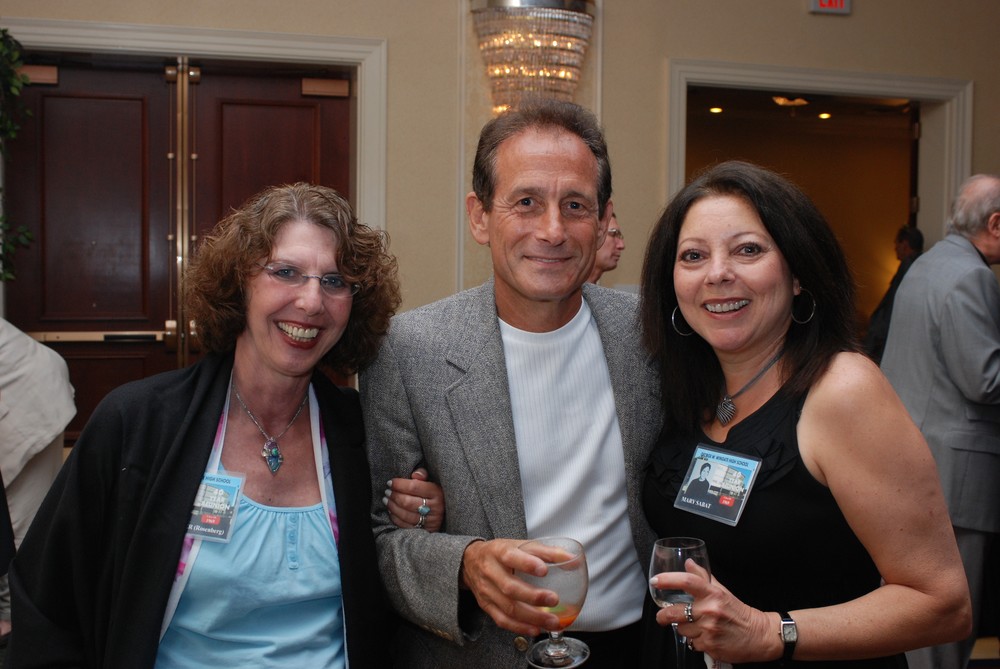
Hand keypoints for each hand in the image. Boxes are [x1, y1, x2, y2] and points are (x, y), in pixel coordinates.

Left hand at [384, 468, 443, 531]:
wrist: (445, 512)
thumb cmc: (433, 494)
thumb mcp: (432, 481)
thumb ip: (423, 474)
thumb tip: (415, 474)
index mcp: (437, 492)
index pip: (413, 487)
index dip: (399, 484)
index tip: (390, 482)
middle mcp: (436, 507)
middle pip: (408, 502)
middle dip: (394, 496)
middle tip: (387, 492)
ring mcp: (430, 521)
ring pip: (405, 515)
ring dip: (392, 506)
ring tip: (386, 500)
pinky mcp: (425, 530)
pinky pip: (405, 525)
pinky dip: (395, 518)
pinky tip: (390, 510)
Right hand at [461, 539, 561, 636]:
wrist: (470, 562)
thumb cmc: (501, 553)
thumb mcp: (520, 545)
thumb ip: (546, 551)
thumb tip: (572, 560)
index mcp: (498, 552)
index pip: (510, 556)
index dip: (527, 564)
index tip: (544, 570)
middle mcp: (490, 572)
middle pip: (510, 587)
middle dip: (533, 596)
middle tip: (554, 600)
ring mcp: (487, 591)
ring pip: (508, 608)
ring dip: (532, 617)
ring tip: (552, 621)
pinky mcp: (487, 606)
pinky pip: (502, 620)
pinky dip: (520, 627)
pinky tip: (536, 629)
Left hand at [650, 562, 776, 662]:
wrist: (758, 636)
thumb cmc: (738, 612)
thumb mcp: (722, 591)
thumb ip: (703, 577)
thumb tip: (689, 563)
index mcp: (713, 594)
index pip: (687, 581)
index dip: (668, 580)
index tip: (655, 581)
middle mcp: (710, 610)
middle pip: (674, 613)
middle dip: (663, 616)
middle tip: (662, 616)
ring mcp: (709, 630)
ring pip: (681, 630)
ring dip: (684, 629)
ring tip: (696, 627)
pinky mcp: (710, 646)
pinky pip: (692, 644)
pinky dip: (695, 642)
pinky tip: (705, 637)